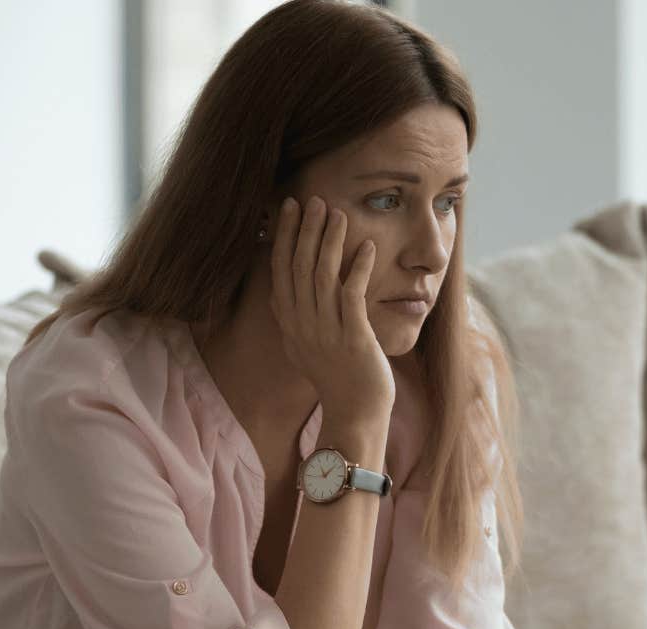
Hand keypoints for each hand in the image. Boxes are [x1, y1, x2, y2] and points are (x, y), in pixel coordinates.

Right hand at [268, 194, 395, 412]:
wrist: (354, 412)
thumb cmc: (336, 378)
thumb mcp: (303, 346)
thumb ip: (292, 318)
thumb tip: (279, 294)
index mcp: (290, 323)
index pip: (281, 270)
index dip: (285, 236)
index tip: (290, 208)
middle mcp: (302, 324)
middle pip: (299, 267)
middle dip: (306, 230)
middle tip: (315, 200)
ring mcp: (326, 331)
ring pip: (322, 276)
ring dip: (331, 241)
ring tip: (339, 213)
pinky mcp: (352, 338)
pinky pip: (352, 295)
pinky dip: (358, 267)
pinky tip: (367, 246)